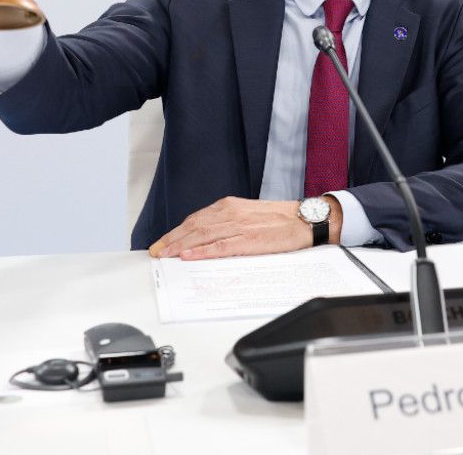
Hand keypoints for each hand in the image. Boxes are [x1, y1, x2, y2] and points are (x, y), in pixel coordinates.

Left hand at [147, 196, 343, 259]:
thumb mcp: (250, 215)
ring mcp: (240, 226)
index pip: (196, 219)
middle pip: (194, 227)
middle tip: (156, 252)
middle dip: (171, 240)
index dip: (176, 232)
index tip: (162, 243)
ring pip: (202, 236)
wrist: (306, 220)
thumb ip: (228, 223)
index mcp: (230, 206)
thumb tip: (206, 238)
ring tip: (165, 255)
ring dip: (180, 246)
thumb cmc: (281, 220)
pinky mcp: (249, 240)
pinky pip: (220, 246)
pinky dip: (202, 251)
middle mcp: (231, 212)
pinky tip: (189, 256)